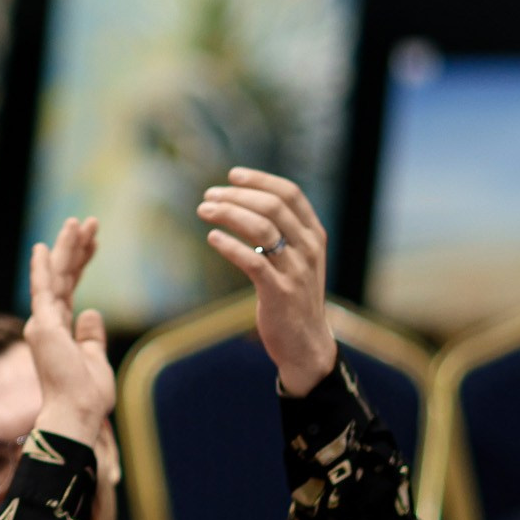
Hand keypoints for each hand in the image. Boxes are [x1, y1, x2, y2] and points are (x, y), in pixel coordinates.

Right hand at [24, 216, 114, 443]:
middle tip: (89, 223)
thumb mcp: (96, 359)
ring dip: (66, 249)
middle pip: (63, 276)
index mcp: (58, 330)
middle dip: (76, 248)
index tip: (93, 242)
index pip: (70, 287)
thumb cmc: (87, 394)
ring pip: (56, 277)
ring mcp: (43, 323)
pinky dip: (43, 268)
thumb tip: (92, 312)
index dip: (81, 263)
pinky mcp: (43, 326)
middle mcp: (46, 323)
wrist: (76, 413)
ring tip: (78, 223)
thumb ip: (92, 335)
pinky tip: (43, 247)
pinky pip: (44, 290)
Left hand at [198, 167, 337, 392]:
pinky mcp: (280, 292)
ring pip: (263, 228)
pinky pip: (253, 261)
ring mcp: (296, 271)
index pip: (291, 194)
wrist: (306, 344)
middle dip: (237, 196)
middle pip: (273, 206)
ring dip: (229, 214)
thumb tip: (244, 202)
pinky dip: (230, 245)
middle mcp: (309, 249)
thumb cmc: (294, 297)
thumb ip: (283, 232)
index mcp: (315, 236)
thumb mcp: (299, 260)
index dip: (260, 180)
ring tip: (204, 211)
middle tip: (208, 196)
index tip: (232, 175)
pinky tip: (212, 238)